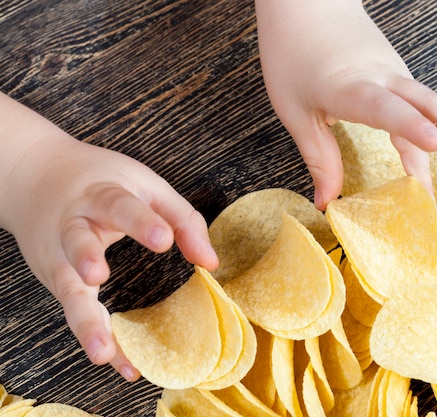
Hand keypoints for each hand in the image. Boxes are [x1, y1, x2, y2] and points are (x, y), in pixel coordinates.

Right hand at [0, 98, 217, 379]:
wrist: (36, 177)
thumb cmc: (102, 182)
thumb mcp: (145, 186)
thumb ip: (181, 219)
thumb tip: (211, 263)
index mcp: (100, 194)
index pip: (120, 205)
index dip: (141, 222)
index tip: (164, 239)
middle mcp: (73, 225)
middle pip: (78, 242)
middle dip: (85, 258)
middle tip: (97, 276)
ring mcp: (59, 255)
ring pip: (68, 289)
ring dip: (84, 320)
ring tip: (101, 350)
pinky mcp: (56, 279)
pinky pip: (75, 311)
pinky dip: (95, 338)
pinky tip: (116, 361)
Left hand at [255, 0, 436, 208]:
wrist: (308, 5)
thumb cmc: (295, 55)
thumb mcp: (296, 113)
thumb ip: (319, 159)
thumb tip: (326, 204)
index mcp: (350, 86)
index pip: (386, 107)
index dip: (410, 126)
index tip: (436, 144)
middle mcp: (384, 79)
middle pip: (433, 110)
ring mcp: (397, 76)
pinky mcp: (400, 79)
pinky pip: (426, 112)